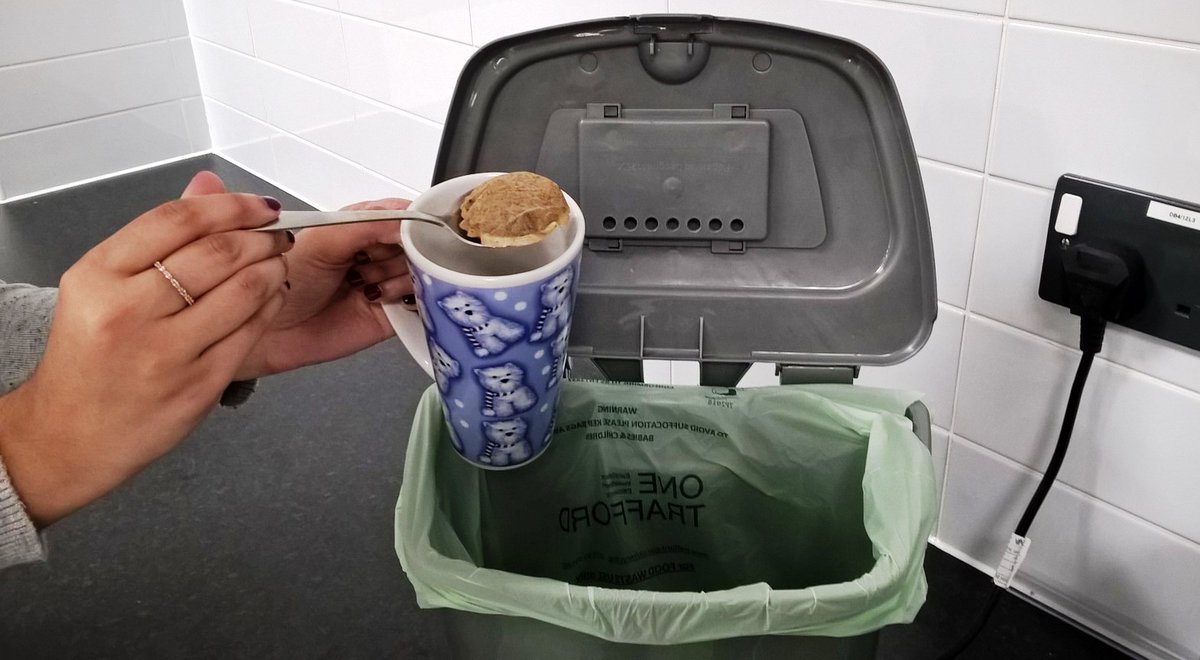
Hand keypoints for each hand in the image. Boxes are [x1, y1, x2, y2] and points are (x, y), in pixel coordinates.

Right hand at [0, 173, 290, 524]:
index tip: (259, 205)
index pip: (178, 220)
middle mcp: (130, 311)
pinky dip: (271, 305)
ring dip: (274, 268)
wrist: (71, 434)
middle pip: (219, 252)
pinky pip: (251, 331)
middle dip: (261, 237)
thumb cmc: (89, 358)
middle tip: (276, 234)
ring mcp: (167, 351)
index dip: (232, 205)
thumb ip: (159, 238)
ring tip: (277, 263)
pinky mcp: (199, 383)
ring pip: (245, 289)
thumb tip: (211, 188)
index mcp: (100, 275)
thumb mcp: (102, 286)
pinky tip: (272, 296)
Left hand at [175, 175, 413, 379]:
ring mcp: (388, 282)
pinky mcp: (393, 313)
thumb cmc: (285, 281)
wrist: (272, 332)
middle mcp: (377, 252)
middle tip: (369, 262)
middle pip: (417, 241)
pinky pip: (423, 301)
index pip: (401, 213)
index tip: (404, 229)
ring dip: (397, 274)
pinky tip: (382, 299)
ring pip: (422, 269)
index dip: (408, 219)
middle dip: (399, 250)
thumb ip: (364, 224)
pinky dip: (410, 297)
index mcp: (359, 227)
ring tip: (365, 286)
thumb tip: (407, 219)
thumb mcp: (322, 241)